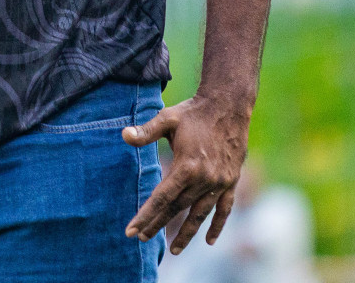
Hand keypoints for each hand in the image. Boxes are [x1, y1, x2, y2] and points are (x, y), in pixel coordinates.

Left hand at [122, 92, 249, 253]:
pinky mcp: (231, 181)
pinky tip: (210, 240)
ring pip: (200, 214)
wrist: (229, 105)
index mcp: (187, 166)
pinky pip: (225, 209)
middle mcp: (204, 179)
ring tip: (174, 250)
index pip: (161, 198)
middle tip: (143, 238)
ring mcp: (220, 182)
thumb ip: (146, 131)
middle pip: (177, 209)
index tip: (132, 231)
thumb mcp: (167, 118)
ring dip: (187, 233)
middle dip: (158, 225)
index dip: (146, 216)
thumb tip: (123, 136)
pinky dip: (218, 225)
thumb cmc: (194, 112)